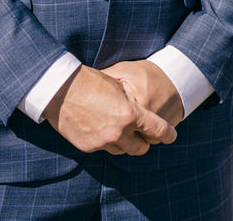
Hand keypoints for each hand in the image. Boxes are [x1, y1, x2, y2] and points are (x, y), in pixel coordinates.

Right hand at [43, 65, 175, 154]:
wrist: (60, 89)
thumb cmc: (91, 81)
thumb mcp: (119, 88)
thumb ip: (132, 104)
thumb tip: (143, 114)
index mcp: (131, 114)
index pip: (158, 130)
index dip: (168, 135)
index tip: (172, 136)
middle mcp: (119, 132)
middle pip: (141, 148)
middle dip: (144, 142)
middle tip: (143, 135)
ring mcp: (103, 142)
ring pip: (122, 151)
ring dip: (124, 143)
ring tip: (119, 128)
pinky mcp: (88, 147)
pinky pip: (103, 149)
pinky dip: (106, 141)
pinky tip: (100, 128)